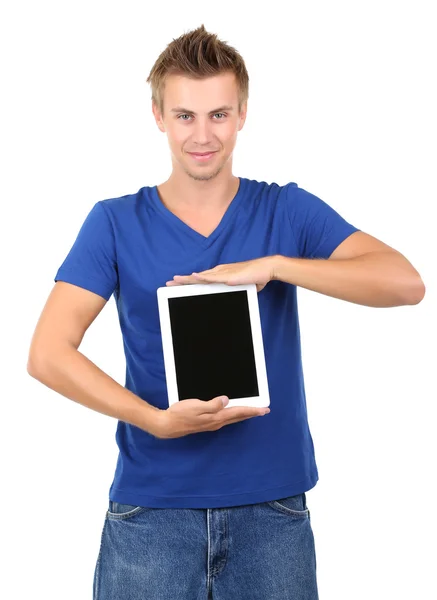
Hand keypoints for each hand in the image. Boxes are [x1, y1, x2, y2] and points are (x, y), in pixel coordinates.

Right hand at [153, 395, 269, 438]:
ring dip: (244, 414)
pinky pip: (226, 419)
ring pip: (233, 418)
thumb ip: (212, 404)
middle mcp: (217, 422)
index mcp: (216, 417)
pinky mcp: (207, 423)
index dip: (252, 410)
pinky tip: (233, 413)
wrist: (169, 425)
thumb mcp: (196, 406)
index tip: (264, 409)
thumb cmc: (181, 414)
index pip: (238, 412)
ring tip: (253, 411)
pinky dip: (234, 415)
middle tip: (264, 410)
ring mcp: (212, 424)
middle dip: (252, 413)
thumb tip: (226, 400)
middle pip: (238, 416)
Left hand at [165, 256, 276, 292]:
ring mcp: (222, 273)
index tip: (177, 285)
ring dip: (187, 279)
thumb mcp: (240, 286)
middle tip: (167, 283)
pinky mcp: (228, 276)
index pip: (200, 279)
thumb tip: (229, 294)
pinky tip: (194, 277)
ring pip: (200, 276)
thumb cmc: (255, 277)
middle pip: (196, 277)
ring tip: (174, 281)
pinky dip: (202, 277)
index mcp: (220, 275)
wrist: (266, 269)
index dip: (188, 281)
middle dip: (182, 281)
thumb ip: (232, 289)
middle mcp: (218, 272)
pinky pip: (212, 277)